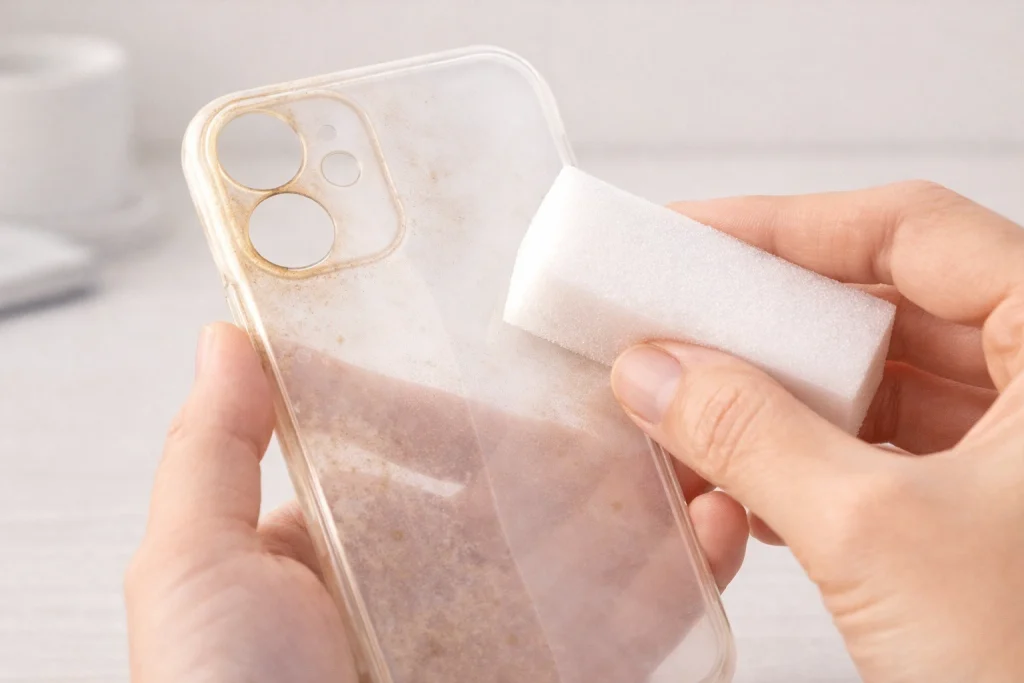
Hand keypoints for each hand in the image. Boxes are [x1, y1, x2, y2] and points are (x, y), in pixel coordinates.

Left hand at [126, 322, 747, 682]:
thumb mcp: (193, 572)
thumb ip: (211, 452)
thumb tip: (226, 342)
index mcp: (347, 560)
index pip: (413, 456)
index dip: (464, 405)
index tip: (512, 346)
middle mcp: (431, 599)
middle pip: (523, 496)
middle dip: (579, 440)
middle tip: (629, 379)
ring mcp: (505, 646)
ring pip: (593, 550)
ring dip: (650, 491)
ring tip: (694, 435)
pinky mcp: (570, 681)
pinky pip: (640, 625)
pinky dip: (689, 571)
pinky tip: (714, 521)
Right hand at [611, 181, 1023, 682]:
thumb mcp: (877, 535)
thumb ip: (752, 436)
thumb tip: (654, 373)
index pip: (915, 233)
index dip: (791, 225)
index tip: (693, 236)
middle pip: (887, 306)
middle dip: (771, 320)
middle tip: (678, 314)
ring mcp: (1018, 453)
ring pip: (877, 386)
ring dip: (778, 402)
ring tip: (692, 407)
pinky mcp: (984, 512)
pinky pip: (878, 453)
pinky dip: (804, 461)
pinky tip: (743, 486)